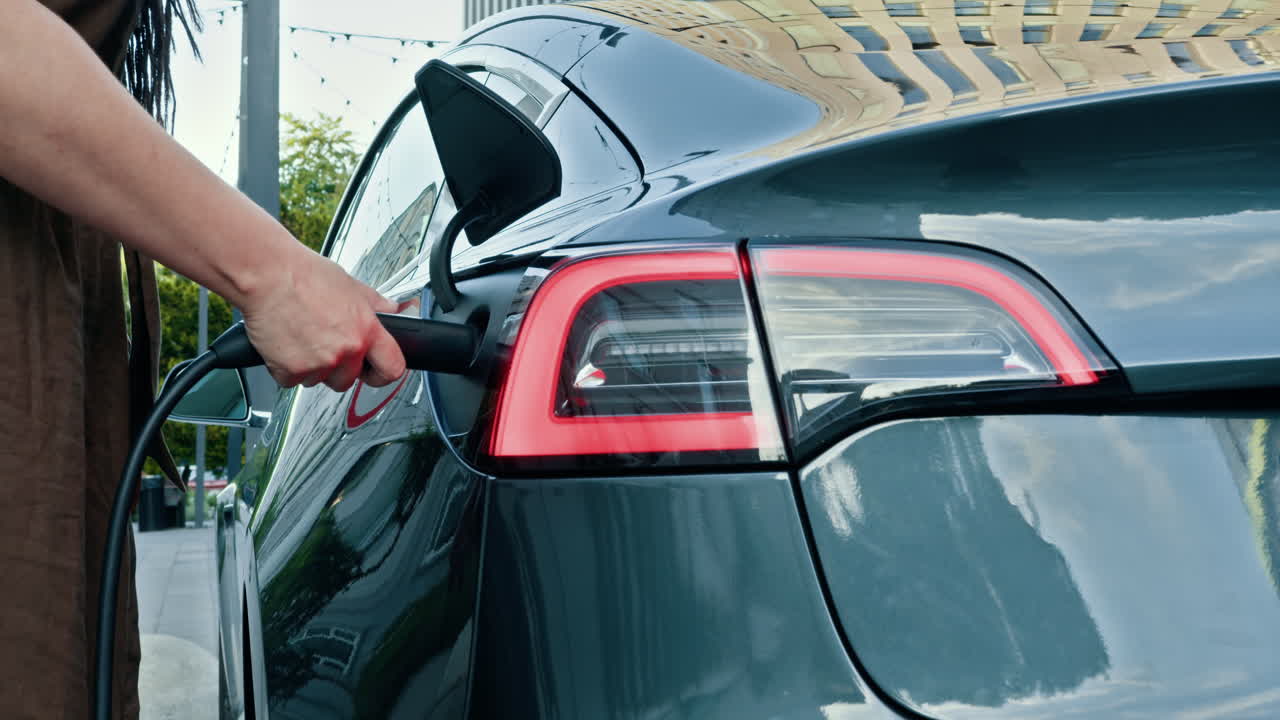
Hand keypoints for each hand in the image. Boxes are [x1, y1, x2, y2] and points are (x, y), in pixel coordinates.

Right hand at [238, 246, 406, 390]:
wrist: (266, 274)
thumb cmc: (304, 275)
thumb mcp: (351, 286)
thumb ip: (376, 306)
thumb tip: (398, 311)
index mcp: (366, 330)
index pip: (392, 368)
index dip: (384, 373)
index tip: (376, 372)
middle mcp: (346, 350)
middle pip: (350, 379)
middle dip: (339, 367)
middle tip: (324, 343)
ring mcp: (319, 363)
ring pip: (320, 379)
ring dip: (312, 366)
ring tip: (302, 335)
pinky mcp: (291, 371)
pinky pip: (293, 380)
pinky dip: (287, 367)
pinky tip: (285, 342)